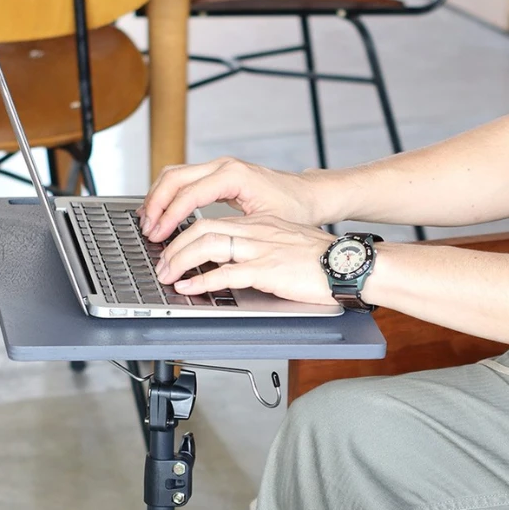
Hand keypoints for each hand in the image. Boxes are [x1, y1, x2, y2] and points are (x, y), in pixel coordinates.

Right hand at [139, 157, 325, 243]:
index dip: (169, 216)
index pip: (188, 193)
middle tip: (147, 230)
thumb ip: (235, 230)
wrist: (308, 196)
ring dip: (158, 199)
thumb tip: (208, 246)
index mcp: (233, 175)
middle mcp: (222, 166)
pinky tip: (162, 214)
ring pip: (174, 175)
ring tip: (148, 223)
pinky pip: (183, 180)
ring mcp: (219, 168)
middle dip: (156, 205)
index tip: (157, 235)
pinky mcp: (217, 176)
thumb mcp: (266, 222)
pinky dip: (168, 196)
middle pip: (174, 178)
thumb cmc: (294, 209)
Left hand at [155, 214, 336, 305]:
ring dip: (181, 261)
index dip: (184, 234)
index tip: (170, 249)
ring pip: (208, 245)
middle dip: (174, 247)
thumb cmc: (321, 261)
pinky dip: (203, 281)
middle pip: (201, 228)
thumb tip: (233, 265)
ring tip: (168, 276)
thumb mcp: (284, 246)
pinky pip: (227, 273)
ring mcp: (261, 248)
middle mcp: (256, 230)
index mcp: (259, 224)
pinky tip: (189, 288)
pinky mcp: (268, 269)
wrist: (347, 264)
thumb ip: (259, 249)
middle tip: (161, 265)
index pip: (210, 221)